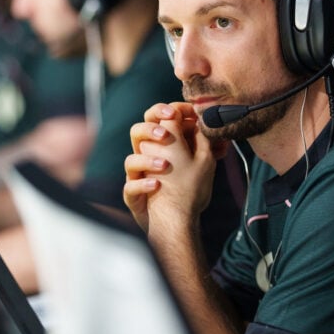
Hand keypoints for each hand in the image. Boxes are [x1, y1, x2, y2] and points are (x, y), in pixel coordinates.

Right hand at [124, 102, 216, 233]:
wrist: (180, 223)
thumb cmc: (190, 190)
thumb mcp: (204, 161)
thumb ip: (203, 139)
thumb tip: (203, 119)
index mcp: (162, 146)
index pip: (156, 119)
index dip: (163, 110)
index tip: (175, 111)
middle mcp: (147, 157)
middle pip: (137, 132)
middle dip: (149, 128)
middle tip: (164, 134)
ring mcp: (138, 176)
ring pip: (130, 159)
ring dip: (147, 160)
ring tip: (165, 165)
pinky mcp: (133, 195)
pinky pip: (130, 187)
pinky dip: (142, 185)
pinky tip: (156, 185)